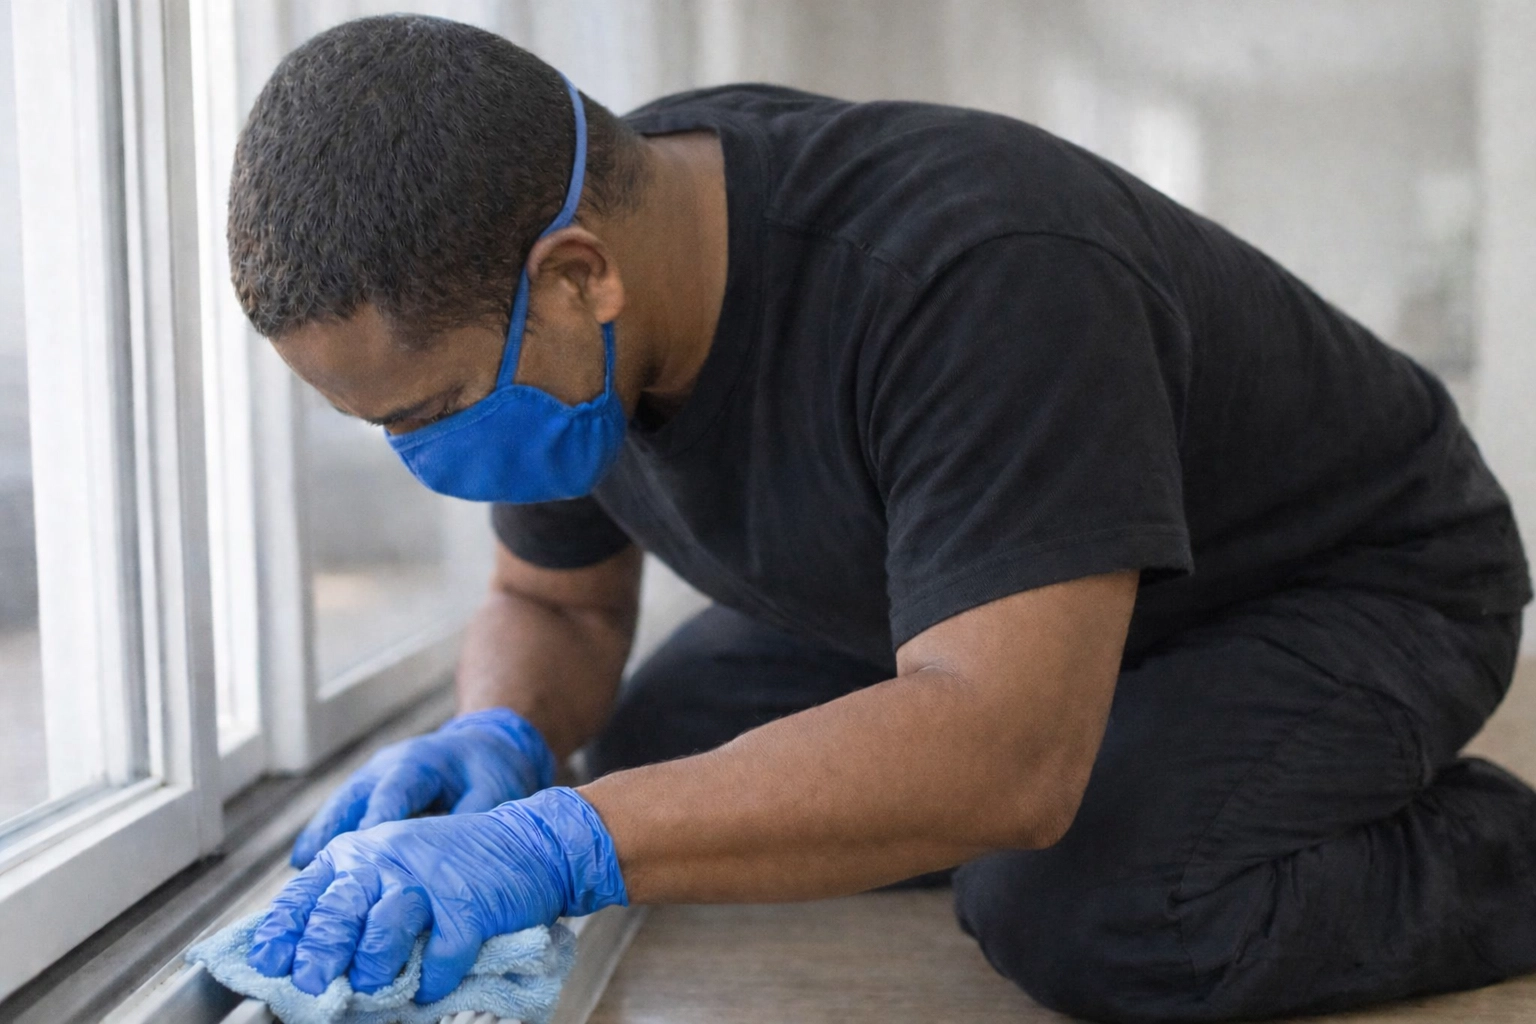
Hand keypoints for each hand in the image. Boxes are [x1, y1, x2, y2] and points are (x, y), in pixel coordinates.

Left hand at [249, 787, 626, 1002]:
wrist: (530, 844)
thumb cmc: (457, 864)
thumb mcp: (396, 866)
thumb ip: (354, 900)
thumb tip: (308, 955)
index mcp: (364, 849)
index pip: (308, 891)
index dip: (283, 932)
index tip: (267, 965)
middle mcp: (390, 858)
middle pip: (338, 911)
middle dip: (318, 956)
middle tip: (310, 985)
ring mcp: (431, 883)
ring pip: (383, 932)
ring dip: (373, 970)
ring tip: (371, 988)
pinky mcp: (469, 909)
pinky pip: (441, 957)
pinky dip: (434, 980)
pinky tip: (432, 986)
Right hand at [291, 707, 556, 867]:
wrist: (485, 746)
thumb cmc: (490, 772)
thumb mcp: (493, 791)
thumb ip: (472, 821)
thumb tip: (452, 863)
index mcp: (419, 763)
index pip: (393, 794)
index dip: (375, 824)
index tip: (359, 855)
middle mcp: (386, 768)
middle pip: (352, 801)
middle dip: (329, 834)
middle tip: (306, 867)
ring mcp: (371, 780)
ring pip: (337, 810)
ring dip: (317, 840)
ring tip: (298, 876)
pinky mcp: (365, 795)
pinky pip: (339, 818)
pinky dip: (323, 842)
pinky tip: (306, 873)